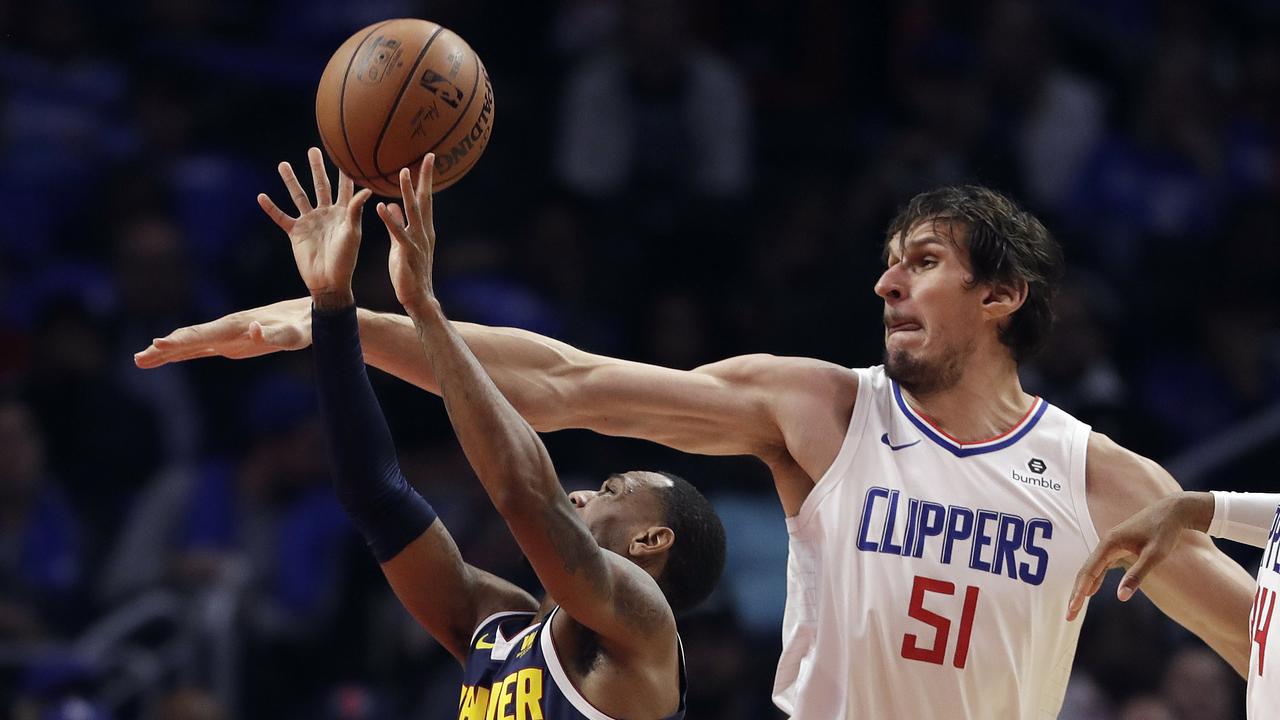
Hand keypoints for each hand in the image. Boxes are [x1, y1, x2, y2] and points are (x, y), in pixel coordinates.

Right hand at [134, 298, 311, 367]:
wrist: (311, 314)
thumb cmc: (304, 326)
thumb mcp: (294, 334)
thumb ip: (274, 333)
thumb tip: (253, 330)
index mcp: (238, 326)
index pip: (203, 335)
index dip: (180, 342)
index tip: (157, 345)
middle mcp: (230, 329)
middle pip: (191, 339)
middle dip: (166, 349)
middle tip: (139, 358)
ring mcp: (230, 335)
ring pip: (193, 344)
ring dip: (168, 351)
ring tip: (142, 359)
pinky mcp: (235, 342)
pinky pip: (203, 348)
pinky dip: (184, 351)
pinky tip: (168, 354)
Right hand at [258, 147, 371, 307]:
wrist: (329, 282)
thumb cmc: (346, 259)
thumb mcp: (352, 233)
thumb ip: (355, 211)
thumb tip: (367, 189)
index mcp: (343, 213)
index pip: (344, 188)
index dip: (345, 172)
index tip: (346, 154)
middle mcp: (326, 214)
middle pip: (320, 185)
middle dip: (317, 168)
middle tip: (313, 150)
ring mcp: (310, 222)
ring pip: (299, 196)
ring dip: (290, 181)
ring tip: (283, 164)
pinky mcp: (296, 232)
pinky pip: (281, 217)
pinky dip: (271, 208)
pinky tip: (261, 196)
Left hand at [377, 154, 437, 316]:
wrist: (419, 297)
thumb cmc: (410, 271)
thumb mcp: (402, 243)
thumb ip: (397, 223)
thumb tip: (391, 205)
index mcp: (423, 229)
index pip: (425, 199)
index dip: (425, 179)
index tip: (427, 160)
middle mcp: (423, 231)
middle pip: (425, 199)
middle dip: (425, 178)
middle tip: (427, 157)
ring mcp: (417, 241)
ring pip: (413, 211)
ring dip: (408, 191)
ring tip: (402, 172)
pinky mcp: (406, 252)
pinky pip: (397, 232)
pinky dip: (390, 219)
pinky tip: (381, 206)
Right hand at [1066, 492, 1210, 619]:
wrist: (1172, 511)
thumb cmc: (1165, 532)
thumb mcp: (1154, 555)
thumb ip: (1136, 575)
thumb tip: (1121, 597)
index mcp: (1110, 544)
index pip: (1088, 572)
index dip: (1079, 592)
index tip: (1072, 608)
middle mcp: (1105, 543)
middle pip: (1085, 572)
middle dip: (1076, 593)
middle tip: (1069, 614)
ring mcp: (1110, 544)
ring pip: (1091, 569)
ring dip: (1083, 587)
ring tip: (1076, 605)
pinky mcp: (1117, 546)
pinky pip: (1100, 566)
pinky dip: (1094, 579)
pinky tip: (1091, 591)